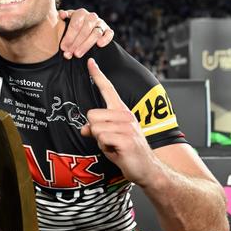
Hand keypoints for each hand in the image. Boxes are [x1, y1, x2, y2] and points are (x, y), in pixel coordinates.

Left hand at [59, 8, 113, 58]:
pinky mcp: (108, 30)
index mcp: (80, 13)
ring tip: (78, 54)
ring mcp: (101, 23)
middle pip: (85, 29)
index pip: (75, 24)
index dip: (69, 37)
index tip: (63, 47)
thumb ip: (62, 21)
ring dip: (86, 45)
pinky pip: (109, 34)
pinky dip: (105, 39)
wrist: (82, 31)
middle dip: (76, 43)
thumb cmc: (71, 28)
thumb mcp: (64, 23)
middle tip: (70, 53)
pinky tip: (99, 45)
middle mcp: (91, 17)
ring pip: (96, 33)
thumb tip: (62, 14)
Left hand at [81, 58, 158, 185]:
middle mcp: (126, 115)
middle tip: (109, 140)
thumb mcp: (109, 138)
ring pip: (95, 128)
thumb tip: (83, 128)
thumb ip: (97, 129)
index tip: (90, 62)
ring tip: (114, 146)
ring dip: (100, 141)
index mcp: (122, 111)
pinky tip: (117, 151)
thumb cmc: (127, 152)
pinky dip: (105, 148)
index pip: (108, 89)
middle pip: (92, 115)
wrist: (147, 169)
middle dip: (95, 131)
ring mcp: (127, 126)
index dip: (98, 76)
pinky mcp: (126, 139)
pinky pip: (101, 138)